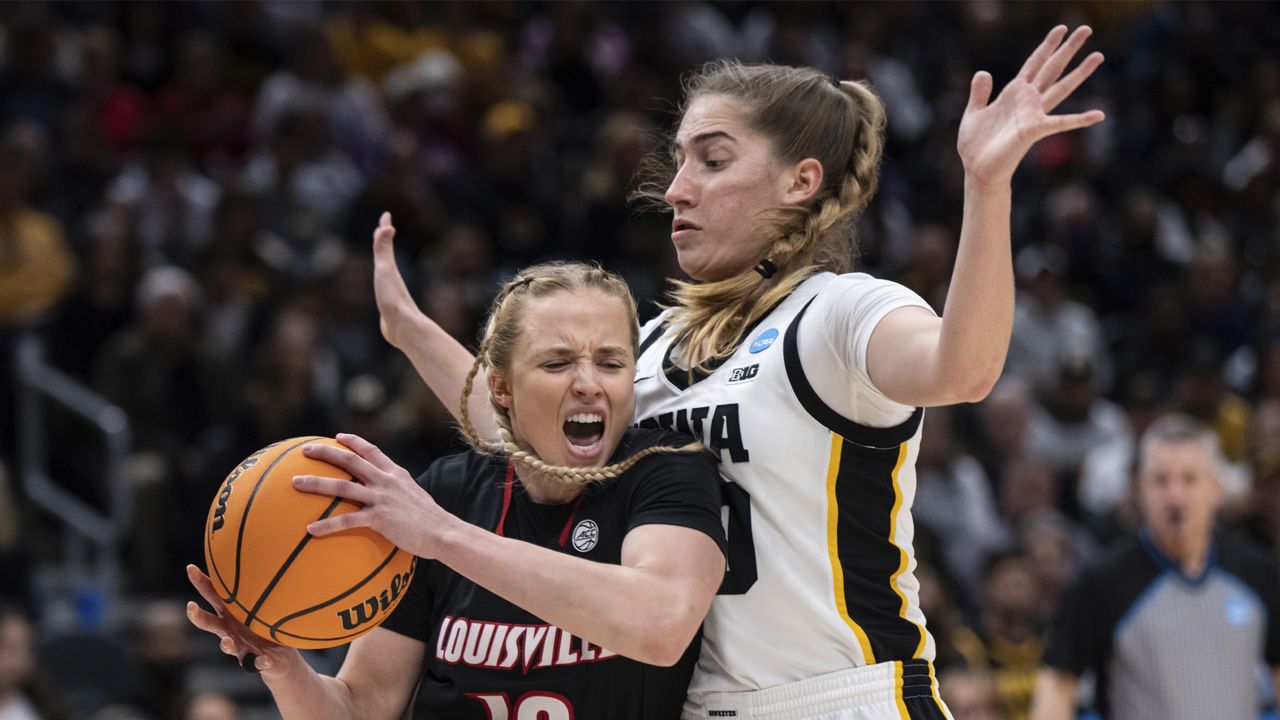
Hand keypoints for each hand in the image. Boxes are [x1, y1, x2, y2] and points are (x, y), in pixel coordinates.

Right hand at [185, 564, 300, 677]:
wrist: (280, 656)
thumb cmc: (265, 625)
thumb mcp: (263, 603)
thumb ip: (261, 585)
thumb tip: (265, 549)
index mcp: (230, 613)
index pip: (212, 595)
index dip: (201, 583)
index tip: (191, 568)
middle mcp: (229, 630)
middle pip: (209, 623)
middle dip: (198, 616)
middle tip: (190, 607)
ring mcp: (240, 647)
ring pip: (227, 646)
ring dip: (226, 644)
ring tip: (227, 642)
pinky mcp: (255, 661)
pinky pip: (256, 662)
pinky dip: (260, 661)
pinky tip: (266, 659)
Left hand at [294, 433, 453, 558]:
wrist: (444, 532)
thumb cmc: (431, 520)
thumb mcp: (415, 497)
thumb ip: (400, 492)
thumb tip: (388, 498)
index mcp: (396, 474)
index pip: (371, 451)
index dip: (353, 442)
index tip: (337, 437)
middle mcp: (386, 481)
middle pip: (350, 461)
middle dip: (326, 453)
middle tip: (305, 451)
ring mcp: (382, 498)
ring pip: (342, 487)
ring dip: (316, 483)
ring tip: (295, 483)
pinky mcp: (379, 518)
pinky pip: (347, 520)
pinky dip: (327, 524)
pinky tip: (310, 529)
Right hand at [372, 212, 423, 349]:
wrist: (404, 328)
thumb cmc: (393, 299)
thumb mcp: (386, 271)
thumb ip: (384, 250)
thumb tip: (388, 226)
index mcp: (389, 269)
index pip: (385, 243)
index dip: (384, 229)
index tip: (386, 215)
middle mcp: (391, 278)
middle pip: (386, 255)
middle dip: (383, 241)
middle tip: (384, 229)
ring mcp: (391, 292)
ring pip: (386, 272)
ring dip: (384, 262)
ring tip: (383, 256)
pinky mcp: (389, 307)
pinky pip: (385, 289)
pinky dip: (383, 284)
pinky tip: (385, 289)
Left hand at [958, 25, 1104, 187]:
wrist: (977, 170)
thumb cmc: (976, 145)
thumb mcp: (973, 113)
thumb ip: (980, 93)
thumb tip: (983, 71)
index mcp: (1014, 94)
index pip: (1034, 63)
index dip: (1047, 45)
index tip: (1061, 28)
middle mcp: (1028, 101)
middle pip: (1052, 68)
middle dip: (1068, 48)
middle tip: (1087, 28)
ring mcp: (1033, 114)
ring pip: (1061, 87)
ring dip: (1080, 72)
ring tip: (1099, 55)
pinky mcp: (1034, 130)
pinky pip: (1061, 123)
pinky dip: (1079, 119)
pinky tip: (1098, 115)